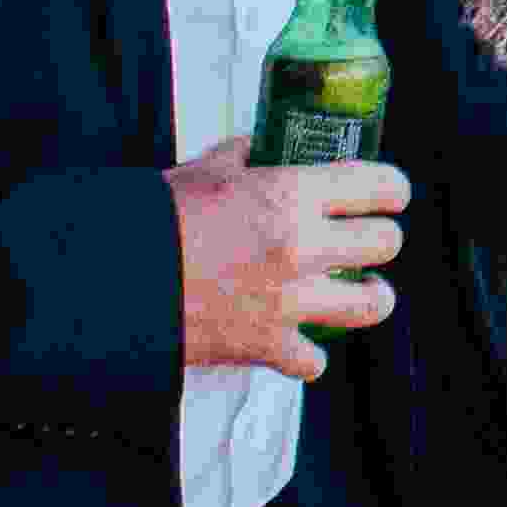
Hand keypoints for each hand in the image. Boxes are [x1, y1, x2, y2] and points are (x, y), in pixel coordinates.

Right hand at [167, 136, 408, 380]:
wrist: (114, 281)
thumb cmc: (155, 219)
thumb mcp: (204, 169)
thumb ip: (243, 156)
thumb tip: (260, 145)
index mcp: (290, 194)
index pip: (378, 185)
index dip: (392, 189)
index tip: (391, 195)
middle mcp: (302, 246)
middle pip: (386, 242)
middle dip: (382, 239)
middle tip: (371, 241)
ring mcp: (290, 299)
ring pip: (374, 304)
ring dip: (373, 296)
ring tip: (368, 292)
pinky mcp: (268, 345)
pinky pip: (315, 361)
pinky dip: (308, 356)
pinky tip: (301, 344)